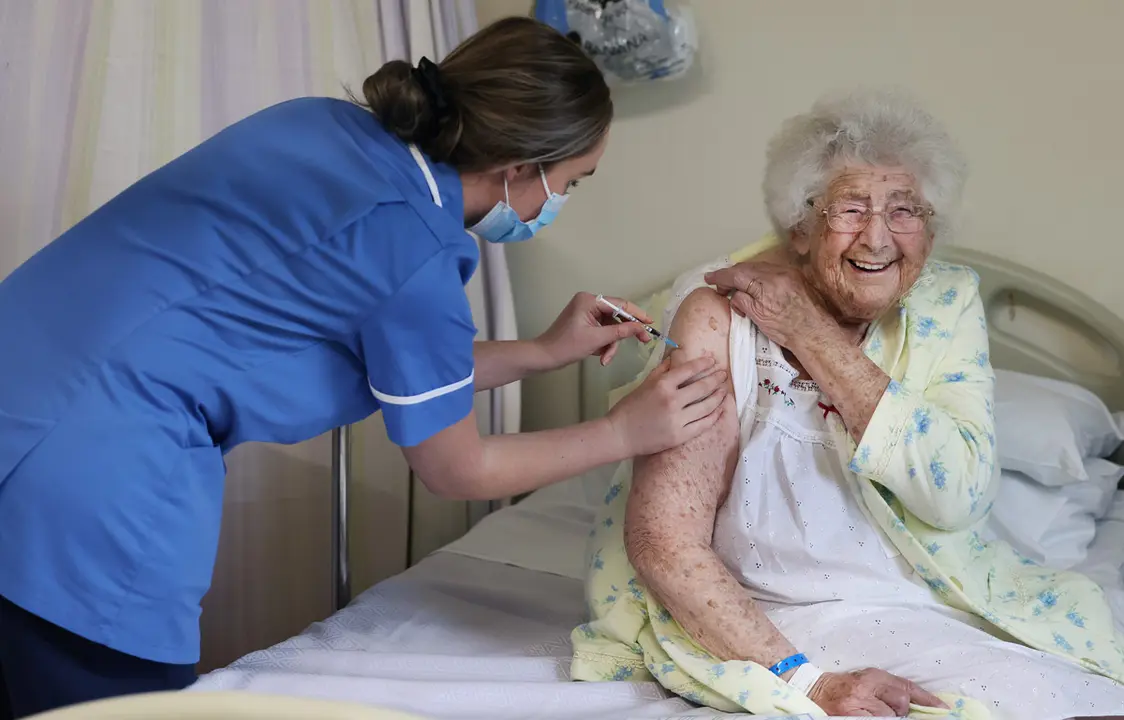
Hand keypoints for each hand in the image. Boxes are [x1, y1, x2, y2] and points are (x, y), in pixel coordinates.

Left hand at [534, 292, 652, 370]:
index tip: (650, 324)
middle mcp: (589, 302)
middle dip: (623, 334)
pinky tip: (600, 356)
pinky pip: (602, 332)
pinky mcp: (585, 323)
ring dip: (611, 344)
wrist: (544, 357)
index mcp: (589, 300)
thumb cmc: (566, 346)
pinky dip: (604, 344)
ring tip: (605, 358)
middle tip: (643, 342)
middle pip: (617, 316)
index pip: (620, 304)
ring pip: (611, 327)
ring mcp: (586, 313)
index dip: (637, 314)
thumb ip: (620, 332)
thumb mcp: (596, 340)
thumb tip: (640, 327)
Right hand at [607, 356, 727, 456]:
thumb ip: (661, 371)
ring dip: (719, 397)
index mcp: (662, 385)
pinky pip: (703, 424)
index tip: (713, 361)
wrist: (620, 435)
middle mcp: (672, 400)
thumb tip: (675, 357)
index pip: (688, 370)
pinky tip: (719, 410)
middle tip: (724, 375)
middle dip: (716, 379)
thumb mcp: (643, 385)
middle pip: (702, 387)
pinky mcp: (680, 436)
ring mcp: (678, 420)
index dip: (703, 364)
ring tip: (724, 391)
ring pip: (707, 406)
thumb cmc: (629, 408)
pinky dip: (714, 416)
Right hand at [703, 260, 831, 350]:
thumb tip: (734, 295)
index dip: (719, 276)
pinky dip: (758, 275)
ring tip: (737, 287)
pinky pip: (770, 269)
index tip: (709, 279)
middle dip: (731, 275)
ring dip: (745, 274)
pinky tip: (755, 285)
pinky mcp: (793, 275)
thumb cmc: (787, 329)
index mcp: (764, 284)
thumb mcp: (757, 317)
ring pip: (758, 266)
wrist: (814, 331)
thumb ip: (742, 301)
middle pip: (746, 267)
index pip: (736, 274)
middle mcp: (776, 273)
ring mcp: (786, 272)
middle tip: (722, 288)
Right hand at [808, 669, 945, 716]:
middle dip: (899, 710)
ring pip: (888, 715)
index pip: (906, 686)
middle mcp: (866, 686)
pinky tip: (869, 717)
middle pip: (901, 700)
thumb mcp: (867, 680)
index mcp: (873, 675)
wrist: (812, 689)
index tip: (943, 709)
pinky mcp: (849, 715)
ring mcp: (857, 702)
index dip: (926, 699)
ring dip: (886, 717)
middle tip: (887, 711)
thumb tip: (916, 704)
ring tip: (873, 713)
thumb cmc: (844, 687)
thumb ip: (888, 688)